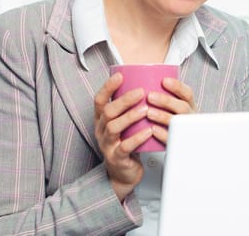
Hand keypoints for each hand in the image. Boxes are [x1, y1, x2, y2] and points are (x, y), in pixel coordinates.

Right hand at [94, 72, 152, 200]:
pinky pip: (125, 147)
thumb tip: (147, 83)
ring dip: (130, 117)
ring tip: (145, 110)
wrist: (124, 173)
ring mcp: (107, 145)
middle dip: (124, 100)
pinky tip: (148, 131)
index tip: (120, 76)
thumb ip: (129, 108)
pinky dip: (137, 138)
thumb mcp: (124, 124)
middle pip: (108, 112)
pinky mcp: (116, 158)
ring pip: (114, 128)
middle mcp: (101, 130)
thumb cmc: (127, 142)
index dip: (108, 87)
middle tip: (141, 92)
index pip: (99, 100)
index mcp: (102, 120)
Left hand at [146, 77, 195, 144]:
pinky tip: (152, 130)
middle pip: (182, 107)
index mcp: (188, 106)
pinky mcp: (176, 144)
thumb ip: (159, 94)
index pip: (187, 94)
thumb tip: (133, 77)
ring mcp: (184, 131)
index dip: (177, 86)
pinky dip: (163, 134)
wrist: (176, 144)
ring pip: (177, 123)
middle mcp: (188, 117)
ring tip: (148, 112)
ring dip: (163, 116)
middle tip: (150, 96)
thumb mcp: (168, 107)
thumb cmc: (166, 120)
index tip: (164, 81)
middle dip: (166, 101)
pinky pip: (172, 139)